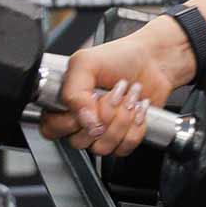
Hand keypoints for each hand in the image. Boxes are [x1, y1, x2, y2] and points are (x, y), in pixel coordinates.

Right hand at [40, 19, 191, 159]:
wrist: (152, 60)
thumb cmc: (119, 57)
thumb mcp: (85, 63)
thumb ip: (73, 92)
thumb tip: (83, 121)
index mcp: (65, 103)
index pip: (52, 129)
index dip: (71, 121)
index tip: (91, 101)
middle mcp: (81, 121)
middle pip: (79, 142)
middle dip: (104, 115)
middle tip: (114, 93)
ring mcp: (102, 131)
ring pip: (102, 148)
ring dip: (122, 120)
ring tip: (128, 98)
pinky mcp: (123, 137)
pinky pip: (123, 149)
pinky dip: (135, 127)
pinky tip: (137, 109)